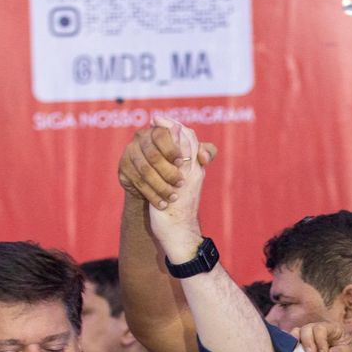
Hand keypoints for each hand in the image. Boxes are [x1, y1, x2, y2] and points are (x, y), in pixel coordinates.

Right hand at [118, 120, 217, 210]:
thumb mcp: (194, 159)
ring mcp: (129, 153)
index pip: (162, 135)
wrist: (158, 187)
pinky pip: (137, 182)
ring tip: (173, 197)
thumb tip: (205, 156)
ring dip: (160, 185)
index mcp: (158, 131)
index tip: (182, 162)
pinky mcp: (123, 168)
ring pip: (145, 170)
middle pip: (153, 155)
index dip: (172, 149)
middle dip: (168, 171)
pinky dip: (151, 194)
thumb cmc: (179, 168)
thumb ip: (204, 153)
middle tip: (181, 184)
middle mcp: (140, 138)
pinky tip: (161, 204)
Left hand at [145, 117, 207, 257]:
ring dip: (169, 130)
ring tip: (156, 122)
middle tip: (158, 117)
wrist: (178, 234)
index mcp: (195, 174)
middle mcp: (195, 173)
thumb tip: (167, 169)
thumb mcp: (176, 192)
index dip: (180, 130)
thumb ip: (174, 177)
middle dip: (173, 125)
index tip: (163, 121)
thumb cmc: (175, 215)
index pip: (193, 144)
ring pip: (186, 144)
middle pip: (191, 140)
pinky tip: (158, 134)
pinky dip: (170, 141)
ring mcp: (190, 176)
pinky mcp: (182, 181)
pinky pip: (179, 155)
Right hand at [293, 321, 351, 351]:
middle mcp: (319, 330)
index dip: (320, 340)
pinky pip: (292, 341)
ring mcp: (310, 337)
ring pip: (297, 332)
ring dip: (296, 342)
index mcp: (333, 329)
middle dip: (308, 341)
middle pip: (307, 328)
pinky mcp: (303, 346)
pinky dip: (289, 345)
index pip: (321, 329)